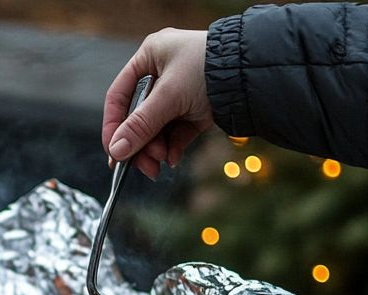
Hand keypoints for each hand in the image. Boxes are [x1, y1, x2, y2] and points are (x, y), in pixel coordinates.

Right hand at [102, 29, 212, 178]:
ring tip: (162, 162)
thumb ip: (140, 126)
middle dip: (141, 144)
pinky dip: (173, 147)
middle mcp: (162, 73)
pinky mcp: (196, 109)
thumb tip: (116, 152)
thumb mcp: (169, 97)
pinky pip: (176, 133)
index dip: (113, 126)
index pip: (119, 96)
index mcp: (150, 57)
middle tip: (145, 165)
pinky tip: (173, 160)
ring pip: (156, 129)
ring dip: (156, 149)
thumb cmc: (211, 68)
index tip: (114, 153)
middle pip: (138, 118)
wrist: (255, 73)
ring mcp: (180, 93)